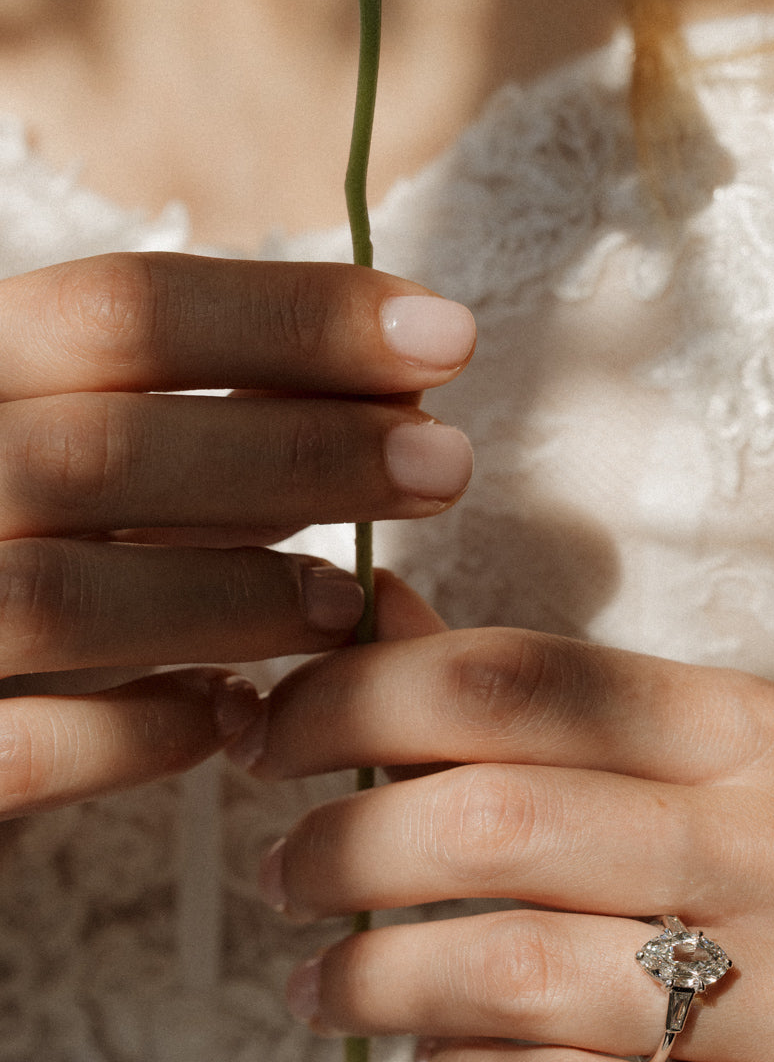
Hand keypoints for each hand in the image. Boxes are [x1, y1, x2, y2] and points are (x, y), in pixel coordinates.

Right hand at [0, 252, 474, 815]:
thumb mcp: (53, 448)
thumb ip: (171, 431)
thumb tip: (374, 407)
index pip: (116, 311)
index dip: (292, 320)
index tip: (444, 334)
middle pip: (105, 448)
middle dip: (299, 452)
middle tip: (444, 465)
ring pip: (63, 597)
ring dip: (233, 596)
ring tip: (344, 601)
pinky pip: (24, 751)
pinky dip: (140, 731)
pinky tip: (225, 712)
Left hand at [241, 610, 773, 1061]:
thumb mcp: (688, 798)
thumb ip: (533, 716)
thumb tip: (366, 614)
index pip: (530, 681)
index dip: (362, 696)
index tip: (271, 736)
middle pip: (505, 821)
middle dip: (346, 843)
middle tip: (282, 872)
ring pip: (518, 972)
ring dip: (376, 973)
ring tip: (321, 981)